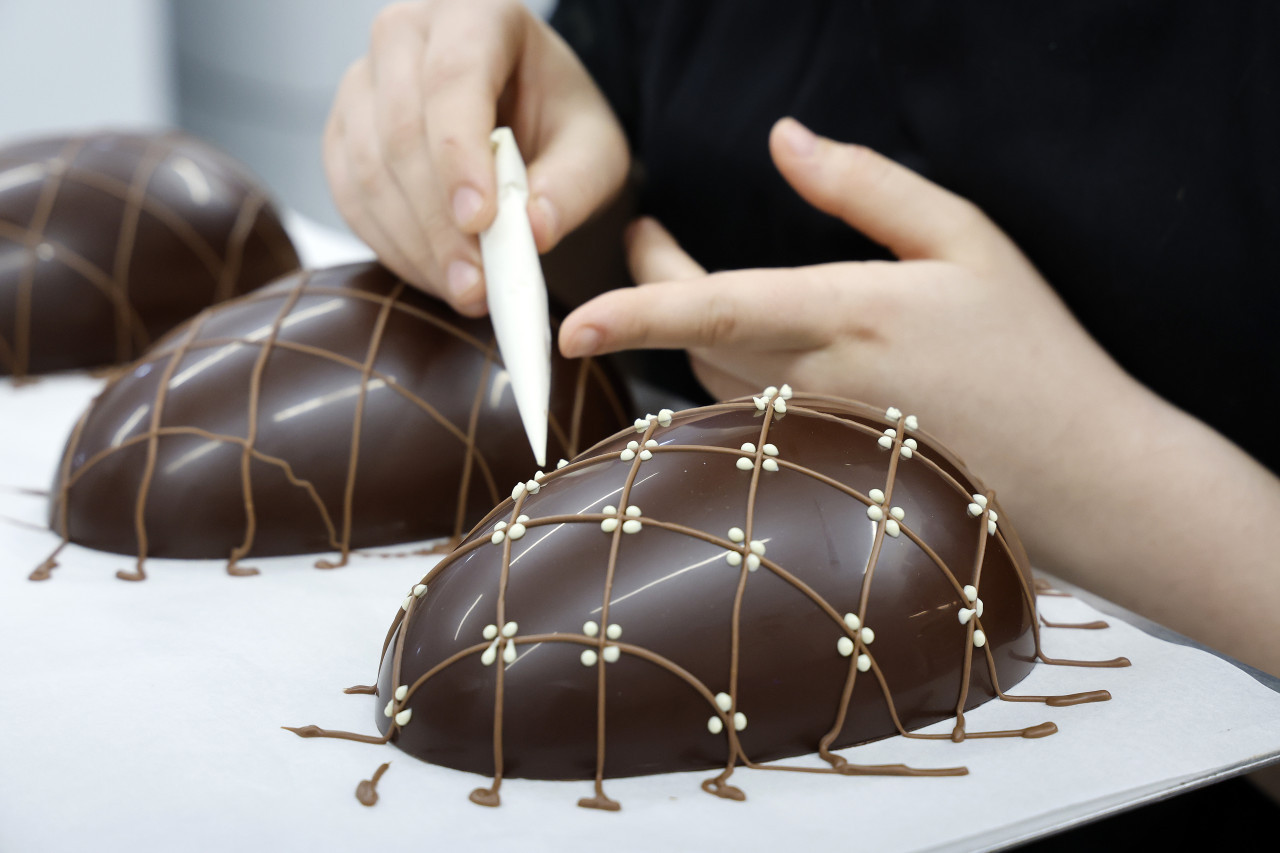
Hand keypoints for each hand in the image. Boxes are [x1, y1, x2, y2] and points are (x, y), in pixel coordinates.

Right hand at [325, 0, 628, 314]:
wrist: (528, 123)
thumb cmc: (562, 125)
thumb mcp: (595, 153)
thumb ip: (572, 188)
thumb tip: (533, 232)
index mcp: (477, 13)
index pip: (455, 79)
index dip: (460, 155)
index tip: (480, 222)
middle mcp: (406, 34)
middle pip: (402, 130)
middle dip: (439, 221)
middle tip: (477, 285)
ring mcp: (363, 82)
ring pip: (369, 170)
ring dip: (416, 244)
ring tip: (466, 291)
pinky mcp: (343, 133)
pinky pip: (351, 197)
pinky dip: (392, 246)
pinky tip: (436, 275)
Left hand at [561, 119, 1279, 686]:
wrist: (1079, 472)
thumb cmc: (1031, 349)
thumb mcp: (967, 240)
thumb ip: (867, 186)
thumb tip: (784, 139)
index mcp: (853, 316)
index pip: (721, 311)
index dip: (640, 311)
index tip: (574, 321)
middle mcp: (819, 385)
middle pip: (697, 344)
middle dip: (654, 291)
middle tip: (649, 236)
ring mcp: (816, 438)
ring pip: (713, 386)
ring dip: (683, 333)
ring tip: (678, 279)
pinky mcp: (823, 468)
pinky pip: (742, 421)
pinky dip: (718, 375)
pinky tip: (734, 349)